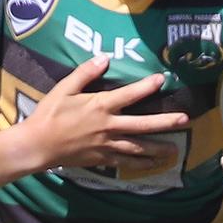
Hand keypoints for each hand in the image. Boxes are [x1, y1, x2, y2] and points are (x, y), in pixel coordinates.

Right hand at [25, 56, 188, 170]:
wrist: (37, 146)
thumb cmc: (48, 115)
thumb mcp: (64, 89)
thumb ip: (85, 73)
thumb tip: (104, 58)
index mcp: (100, 106)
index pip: (129, 94)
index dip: (146, 86)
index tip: (162, 79)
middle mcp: (108, 126)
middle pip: (143, 124)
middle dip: (165, 122)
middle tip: (185, 120)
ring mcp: (107, 145)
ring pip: (139, 147)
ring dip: (158, 148)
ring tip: (176, 149)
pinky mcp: (102, 159)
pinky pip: (126, 162)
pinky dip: (140, 164)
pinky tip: (153, 165)